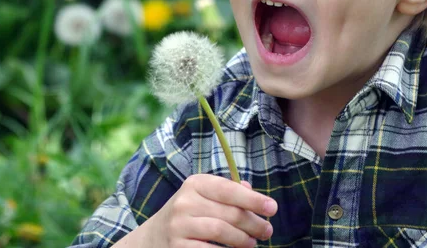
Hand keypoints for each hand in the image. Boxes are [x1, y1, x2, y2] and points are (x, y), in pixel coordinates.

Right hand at [143, 174, 277, 247]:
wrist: (153, 239)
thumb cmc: (189, 215)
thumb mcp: (204, 197)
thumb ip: (228, 192)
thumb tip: (252, 191)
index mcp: (195, 184)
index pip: (228, 189)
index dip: (253, 199)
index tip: (273, 208)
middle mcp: (185, 202)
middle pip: (229, 213)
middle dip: (253, 223)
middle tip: (267, 231)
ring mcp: (179, 225)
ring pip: (221, 232)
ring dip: (242, 240)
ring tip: (252, 243)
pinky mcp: (178, 247)